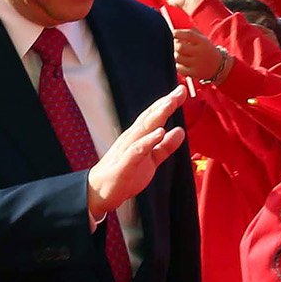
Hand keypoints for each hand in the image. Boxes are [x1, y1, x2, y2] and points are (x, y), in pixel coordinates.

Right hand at [86, 85, 187, 220]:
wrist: (99, 192)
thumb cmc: (125, 174)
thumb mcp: (151, 160)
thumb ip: (166, 146)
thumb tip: (180, 131)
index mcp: (138, 137)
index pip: (153, 116)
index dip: (167, 103)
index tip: (181, 89)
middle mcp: (132, 138)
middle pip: (150, 118)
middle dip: (165, 103)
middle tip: (179, 90)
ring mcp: (127, 150)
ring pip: (143, 129)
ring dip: (157, 116)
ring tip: (170, 104)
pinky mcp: (125, 164)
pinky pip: (137, 150)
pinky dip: (148, 141)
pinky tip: (160, 133)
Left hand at [172, 28, 224, 82]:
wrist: (219, 66)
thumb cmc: (207, 50)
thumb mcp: (203, 39)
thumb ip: (192, 32)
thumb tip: (178, 27)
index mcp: (203, 42)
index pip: (189, 35)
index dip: (178, 33)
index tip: (174, 33)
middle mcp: (200, 52)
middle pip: (180, 47)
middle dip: (175, 44)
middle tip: (176, 44)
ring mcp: (197, 64)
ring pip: (178, 57)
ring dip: (176, 54)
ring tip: (180, 54)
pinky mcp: (194, 73)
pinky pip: (179, 68)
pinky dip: (178, 65)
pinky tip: (182, 63)